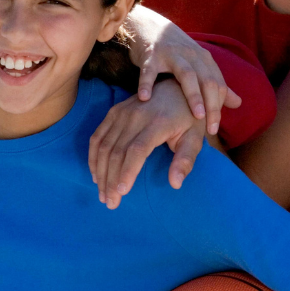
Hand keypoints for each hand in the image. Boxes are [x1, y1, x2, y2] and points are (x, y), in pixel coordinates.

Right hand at [89, 80, 206, 208]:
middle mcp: (136, 116)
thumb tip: (175, 184)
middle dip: (111, 180)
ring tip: (102, 194)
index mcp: (157, 123)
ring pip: (104, 146)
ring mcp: (122, 113)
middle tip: (111, 203)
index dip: (127, 172)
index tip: (121, 193)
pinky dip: (94, 157)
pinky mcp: (113, 112)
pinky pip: (97, 136)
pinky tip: (96, 174)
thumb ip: (185, 160)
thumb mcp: (195, 138)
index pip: (136, 150)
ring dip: (100, 172)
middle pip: (116, 152)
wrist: (176, 87)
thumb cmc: (188, 118)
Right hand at [125, 6, 239, 134]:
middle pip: (207, 81)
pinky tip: (145, 98)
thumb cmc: (176, 53)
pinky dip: (147, 83)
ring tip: (196, 115)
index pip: (218, 85)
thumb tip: (238, 103)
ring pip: (187, 75)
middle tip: (210, 129)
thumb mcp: (199, 65)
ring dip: (193, 95)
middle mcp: (192, 56)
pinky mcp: (151, 54)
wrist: (150, 27)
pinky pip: (150, 70)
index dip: (218, 107)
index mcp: (204, 60)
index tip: (214, 129)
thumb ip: (217, 84)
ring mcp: (172, 54)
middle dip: (212, 106)